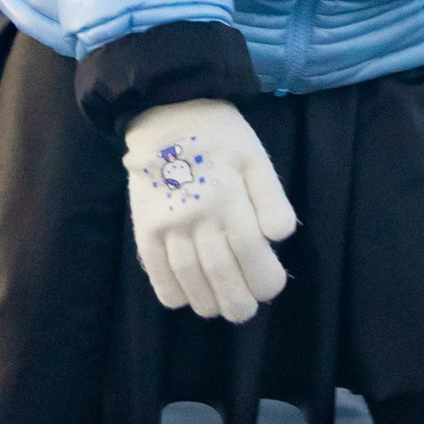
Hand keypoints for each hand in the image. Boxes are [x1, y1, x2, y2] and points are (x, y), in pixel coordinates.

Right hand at [122, 100, 296, 322]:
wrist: (166, 112)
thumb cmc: (220, 136)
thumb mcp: (256, 158)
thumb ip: (271, 198)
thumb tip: (279, 237)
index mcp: (229, 196)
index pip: (250, 250)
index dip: (263, 278)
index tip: (271, 288)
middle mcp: (197, 215)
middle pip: (220, 271)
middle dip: (237, 301)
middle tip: (246, 312)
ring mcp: (167, 224)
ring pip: (189, 277)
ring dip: (207, 302)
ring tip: (220, 310)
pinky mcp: (144, 227)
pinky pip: (156, 270)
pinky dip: (171, 292)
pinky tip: (185, 300)